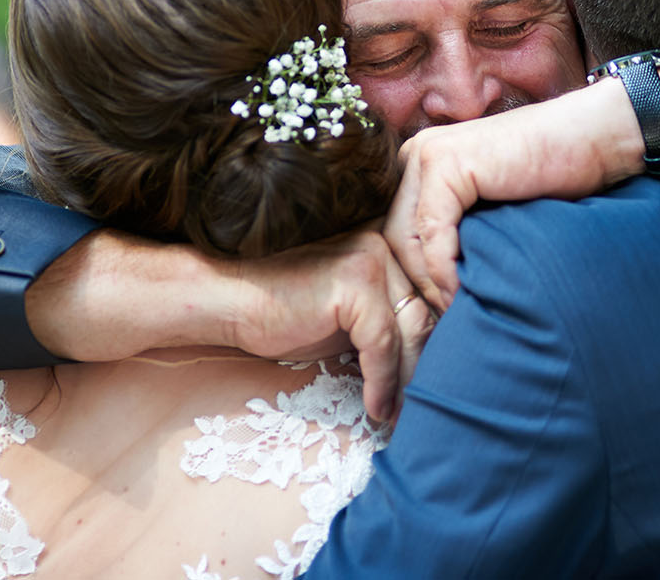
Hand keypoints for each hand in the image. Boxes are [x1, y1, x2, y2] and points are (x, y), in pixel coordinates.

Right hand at [26, 225, 433, 421]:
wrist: (223, 297)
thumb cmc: (281, 309)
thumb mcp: (343, 315)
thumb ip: (384, 322)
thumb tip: (428, 359)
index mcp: (386, 241)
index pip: (427, 296)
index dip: (435, 344)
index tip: (436, 385)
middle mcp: (384, 241)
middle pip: (425, 312)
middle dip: (428, 365)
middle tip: (429, 408)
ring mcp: (370, 258)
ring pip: (410, 330)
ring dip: (410, 381)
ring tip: (404, 417)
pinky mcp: (354, 284)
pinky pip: (383, 343)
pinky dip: (383, 382)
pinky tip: (378, 410)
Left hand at [384, 59, 659, 310]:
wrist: (596, 138)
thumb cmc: (559, 177)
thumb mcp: (497, 211)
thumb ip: (464, 234)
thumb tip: (436, 293)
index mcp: (425, 165)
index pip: (400, 234)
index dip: (417, 279)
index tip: (441, 314)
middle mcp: (417, 155)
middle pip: (396, 239)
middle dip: (418, 286)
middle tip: (444, 322)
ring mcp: (428, 156)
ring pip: (407, 240)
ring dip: (430, 284)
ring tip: (457, 312)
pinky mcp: (446, 164)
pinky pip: (431, 234)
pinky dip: (445, 270)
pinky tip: (464, 292)